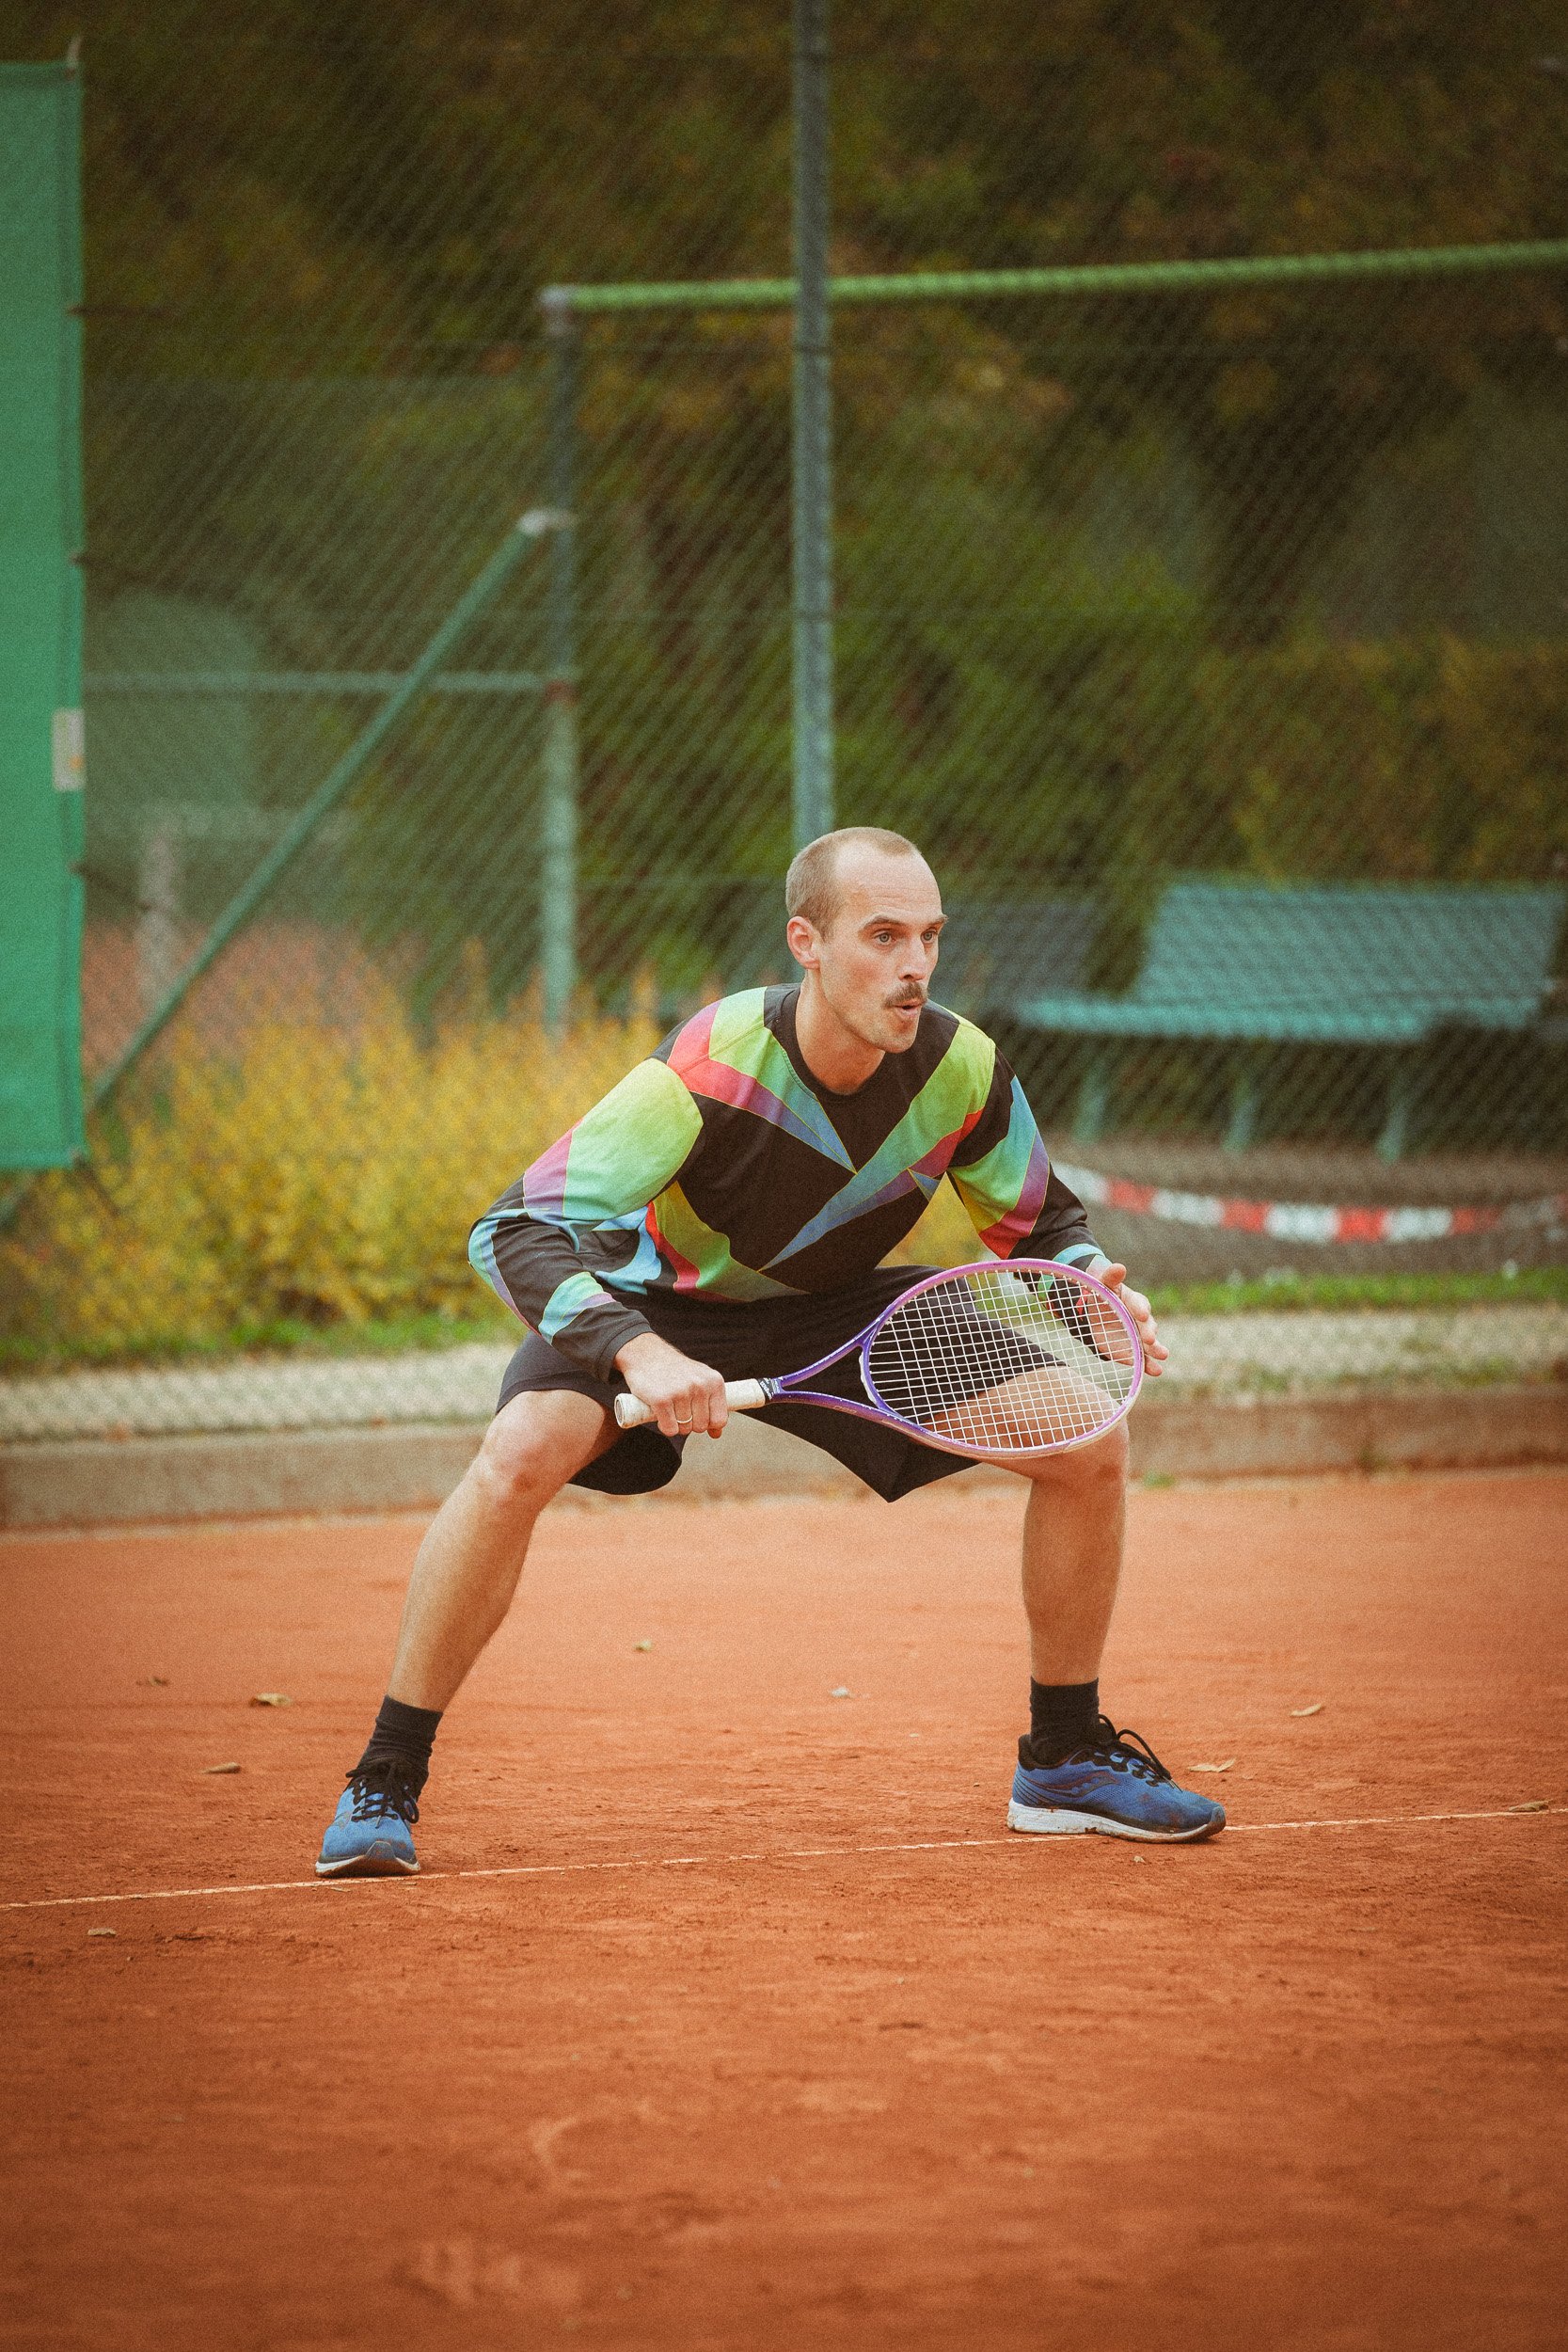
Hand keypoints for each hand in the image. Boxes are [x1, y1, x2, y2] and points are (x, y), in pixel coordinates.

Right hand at [614, 1332, 729, 1437]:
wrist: (645, 1353)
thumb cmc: (674, 1370)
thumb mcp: (699, 1380)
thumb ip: (711, 1404)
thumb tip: (716, 1434)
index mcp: (714, 1381)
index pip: (720, 1419)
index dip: (708, 1424)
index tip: (697, 1417)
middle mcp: (700, 1386)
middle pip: (701, 1427)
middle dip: (689, 1423)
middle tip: (678, 1408)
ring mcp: (681, 1392)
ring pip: (684, 1429)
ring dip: (675, 1423)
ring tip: (669, 1405)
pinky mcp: (662, 1400)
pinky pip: (670, 1429)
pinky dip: (664, 1426)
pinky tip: (660, 1412)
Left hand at [1096, 1263, 1166, 1376]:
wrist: (1098, 1313)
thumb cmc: (1103, 1295)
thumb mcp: (1103, 1284)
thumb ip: (1110, 1277)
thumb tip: (1119, 1267)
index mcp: (1134, 1301)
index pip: (1139, 1304)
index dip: (1140, 1309)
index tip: (1142, 1315)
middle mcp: (1142, 1320)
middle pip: (1148, 1326)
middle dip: (1148, 1333)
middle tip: (1149, 1339)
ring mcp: (1139, 1336)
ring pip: (1150, 1344)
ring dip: (1156, 1350)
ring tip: (1162, 1356)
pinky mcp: (1134, 1351)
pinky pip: (1143, 1359)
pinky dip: (1149, 1365)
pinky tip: (1155, 1370)